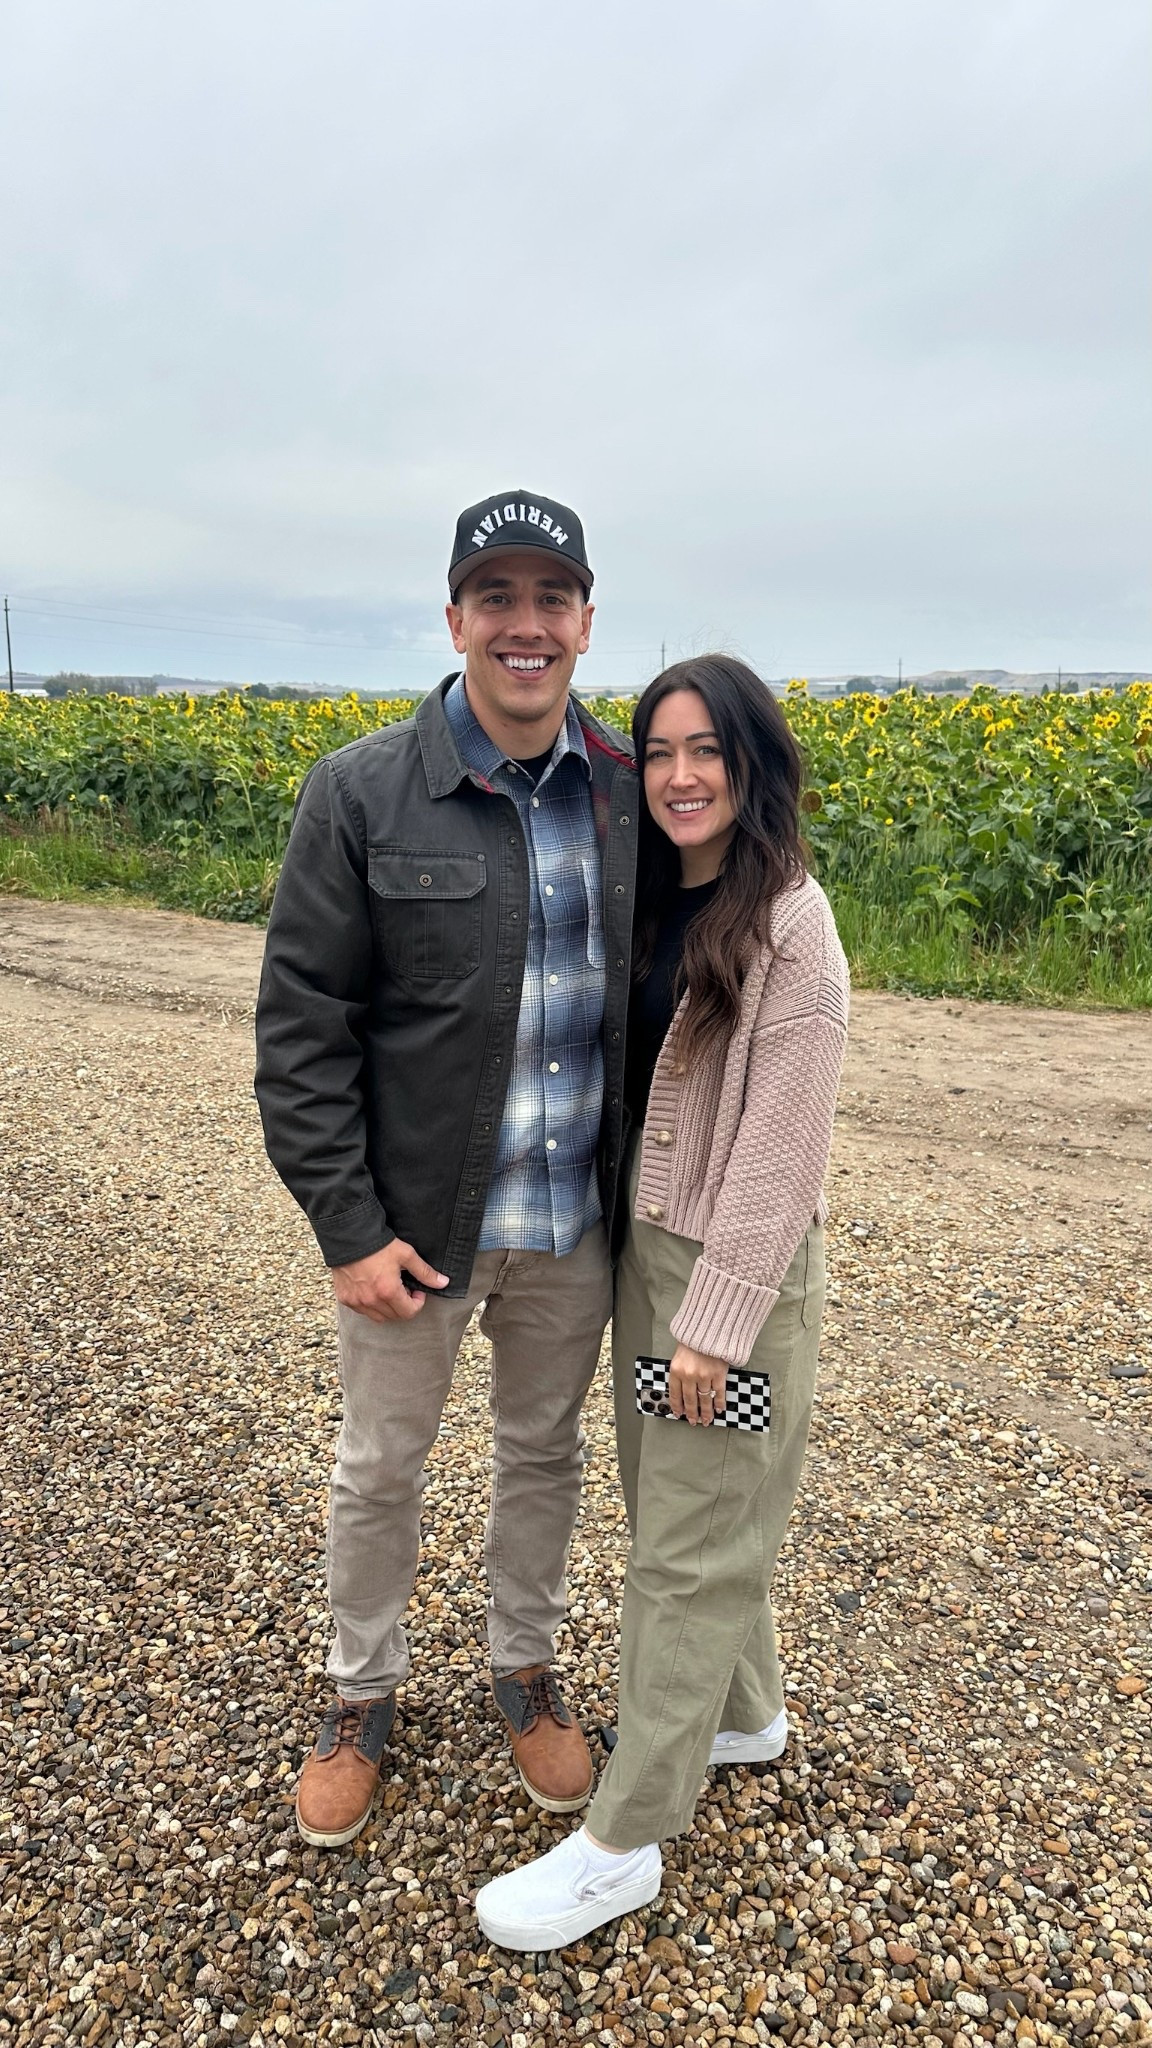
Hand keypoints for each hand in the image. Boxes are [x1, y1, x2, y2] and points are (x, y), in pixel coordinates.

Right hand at [331, 1240, 449, 1322]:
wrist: (348, 1236)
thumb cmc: (378, 1244)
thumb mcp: (406, 1255)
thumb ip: (425, 1272)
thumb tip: (443, 1283)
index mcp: (388, 1292)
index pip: (409, 1312)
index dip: (418, 1302)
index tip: (416, 1289)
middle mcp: (371, 1301)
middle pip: (395, 1316)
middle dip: (404, 1304)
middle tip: (403, 1287)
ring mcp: (356, 1301)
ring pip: (379, 1317)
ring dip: (388, 1308)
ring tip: (388, 1289)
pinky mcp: (345, 1298)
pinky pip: (362, 1311)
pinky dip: (371, 1305)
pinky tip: (373, 1289)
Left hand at [667, 1342, 727, 1425]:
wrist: (709, 1327)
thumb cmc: (694, 1340)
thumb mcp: (680, 1355)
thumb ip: (680, 1372)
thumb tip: (682, 1392)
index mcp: (676, 1370)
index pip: (675, 1394)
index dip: (677, 1407)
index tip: (679, 1414)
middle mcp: (689, 1375)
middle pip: (690, 1400)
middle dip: (692, 1414)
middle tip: (694, 1421)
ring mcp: (704, 1375)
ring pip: (704, 1400)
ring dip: (706, 1412)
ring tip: (707, 1420)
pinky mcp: (718, 1373)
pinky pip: (719, 1393)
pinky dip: (719, 1403)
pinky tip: (719, 1409)